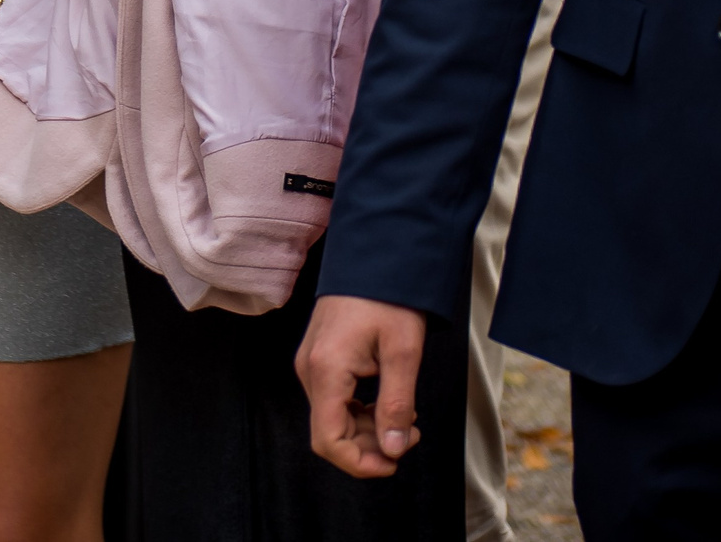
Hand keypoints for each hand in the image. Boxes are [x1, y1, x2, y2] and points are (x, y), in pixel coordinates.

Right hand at [297, 295, 428, 478]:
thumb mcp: (403, 353)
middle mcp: (309, 371)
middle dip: (370, 447)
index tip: (393, 463)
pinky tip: (386, 405)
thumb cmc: (390, 299)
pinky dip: (359, 414)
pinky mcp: (318, 359)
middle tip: (410, 434)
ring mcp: (310, 364)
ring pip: (332, 419)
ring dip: (367, 431)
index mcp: (326, 370)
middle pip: (330, 433)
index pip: (329, 440)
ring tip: (405, 420)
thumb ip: (396, 404)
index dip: (359, 463)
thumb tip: (392, 450)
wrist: (375, 257)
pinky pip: (333, 401)